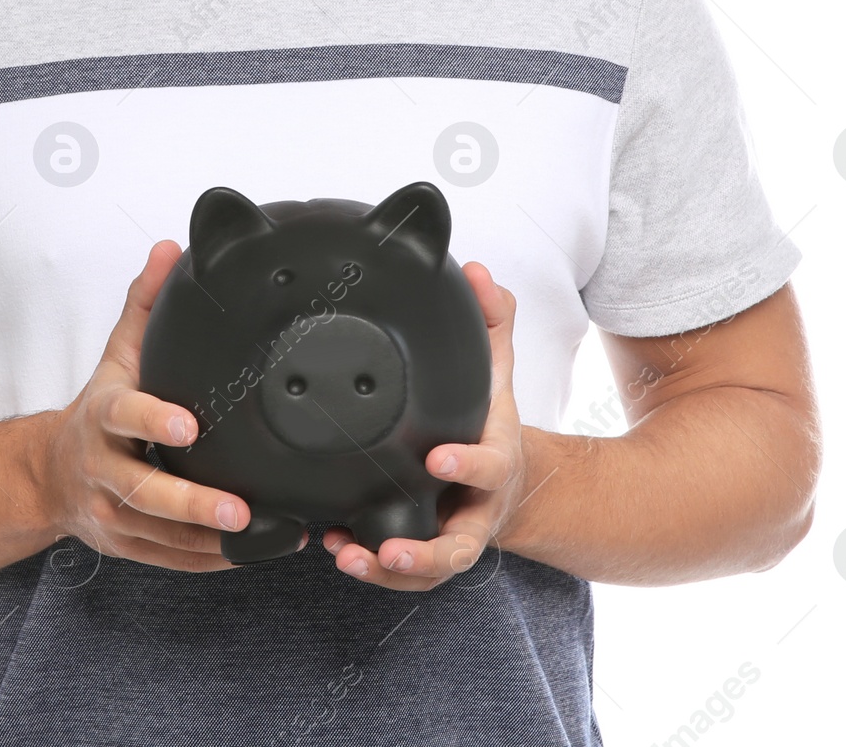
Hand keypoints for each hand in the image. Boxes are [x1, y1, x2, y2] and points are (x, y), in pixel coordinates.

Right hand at [36, 240, 308, 571]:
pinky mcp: (127, 548)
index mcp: (102, 416)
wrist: (50, 475)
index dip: (154, 421)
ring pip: (161, 537)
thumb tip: (170, 248)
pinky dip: (210, 561)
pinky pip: (171, 560)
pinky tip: (254, 552)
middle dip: (192, 503)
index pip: (125, 417)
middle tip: (239, 508)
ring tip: (267, 534)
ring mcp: (111, 515)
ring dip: (212, 541)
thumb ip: (145, 303)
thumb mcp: (118, 354)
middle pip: (144, 493)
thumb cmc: (101, 408)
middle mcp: (103, 470)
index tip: (190, 427)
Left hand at [322, 262, 526, 588]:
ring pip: (427, 569)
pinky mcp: (426, 548)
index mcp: (495, 458)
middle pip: (460, 545)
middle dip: (424, 550)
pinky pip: (403, 573)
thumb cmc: (488, 416)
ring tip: (345, 555)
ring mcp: (450, 533)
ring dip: (387, 568)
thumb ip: (492, 319)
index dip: (466, 466)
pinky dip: (371, 567)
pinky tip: (335, 547)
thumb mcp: (498, 367)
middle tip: (387, 545)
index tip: (434, 458)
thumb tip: (478, 272)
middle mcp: (474, 506)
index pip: (489, 467)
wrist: (510, 478)